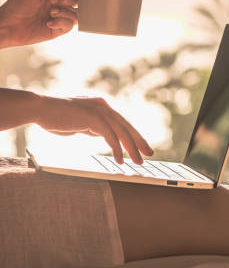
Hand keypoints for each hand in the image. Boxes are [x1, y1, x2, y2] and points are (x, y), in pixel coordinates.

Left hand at [0, 0, 77, 47]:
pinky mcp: (60, 29)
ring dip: (65, 11)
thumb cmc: (18, 5)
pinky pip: (71, 24)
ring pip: (78, 12)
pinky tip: (48, 23)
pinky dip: (61, 22)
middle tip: (51, 1)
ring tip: (51, 13)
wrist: (9, 25)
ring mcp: (60, 16)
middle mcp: (59, 3)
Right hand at [35, 95, 152, 164]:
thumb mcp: (81, 122)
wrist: (40, 109)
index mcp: (102, 106)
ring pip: (122, 132)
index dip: (134, 135)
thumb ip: (94, 127)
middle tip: (149, 154)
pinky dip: (117, 149)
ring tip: (137, 161)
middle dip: (139, 142)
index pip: (123, 123)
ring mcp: (99, 110)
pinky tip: (121, 159)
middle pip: (127, 126)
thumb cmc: (56, 117)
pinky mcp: (93, 117)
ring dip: (131, 148)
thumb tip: (104, 134)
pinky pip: (110, 136)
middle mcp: (104, 106)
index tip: (142, 147)